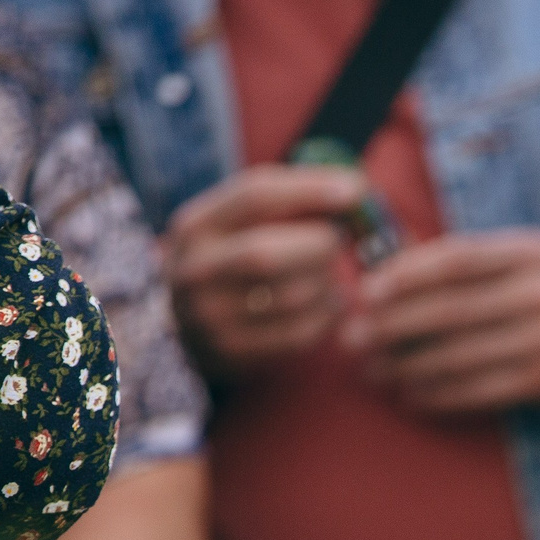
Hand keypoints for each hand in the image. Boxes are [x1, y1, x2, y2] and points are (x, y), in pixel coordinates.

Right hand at [165, 165, 365, 380]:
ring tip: (331, 273)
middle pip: (266, 252)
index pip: (252, 195)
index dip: (309, 189)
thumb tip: (355, 190)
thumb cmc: (230, 258)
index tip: (355, 189)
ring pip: (289, 296)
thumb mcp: (234, 223)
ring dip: (327, 282)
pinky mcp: (234, 350)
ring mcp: (211, 315)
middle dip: (318, 243)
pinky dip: (326, 316)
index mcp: (195, 225)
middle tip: (338, 239)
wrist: (183, 324)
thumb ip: (282, 202)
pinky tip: (329, 304)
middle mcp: (196, 269)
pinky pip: (298, 332)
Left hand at [344, 228, 539, 413]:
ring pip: (457, 355)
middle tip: (350, 335)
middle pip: (449, 311)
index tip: (366, 290)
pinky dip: (436, 394)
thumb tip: (394, 269)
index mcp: (528, 252)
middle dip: (391, 326)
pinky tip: (409, 393)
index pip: (456, 260)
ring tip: (371, 368)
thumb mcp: (530, 253)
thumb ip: (474, 259)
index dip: (405, 276)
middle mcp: (537, 294)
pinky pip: (477, 391)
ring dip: (405, 365)